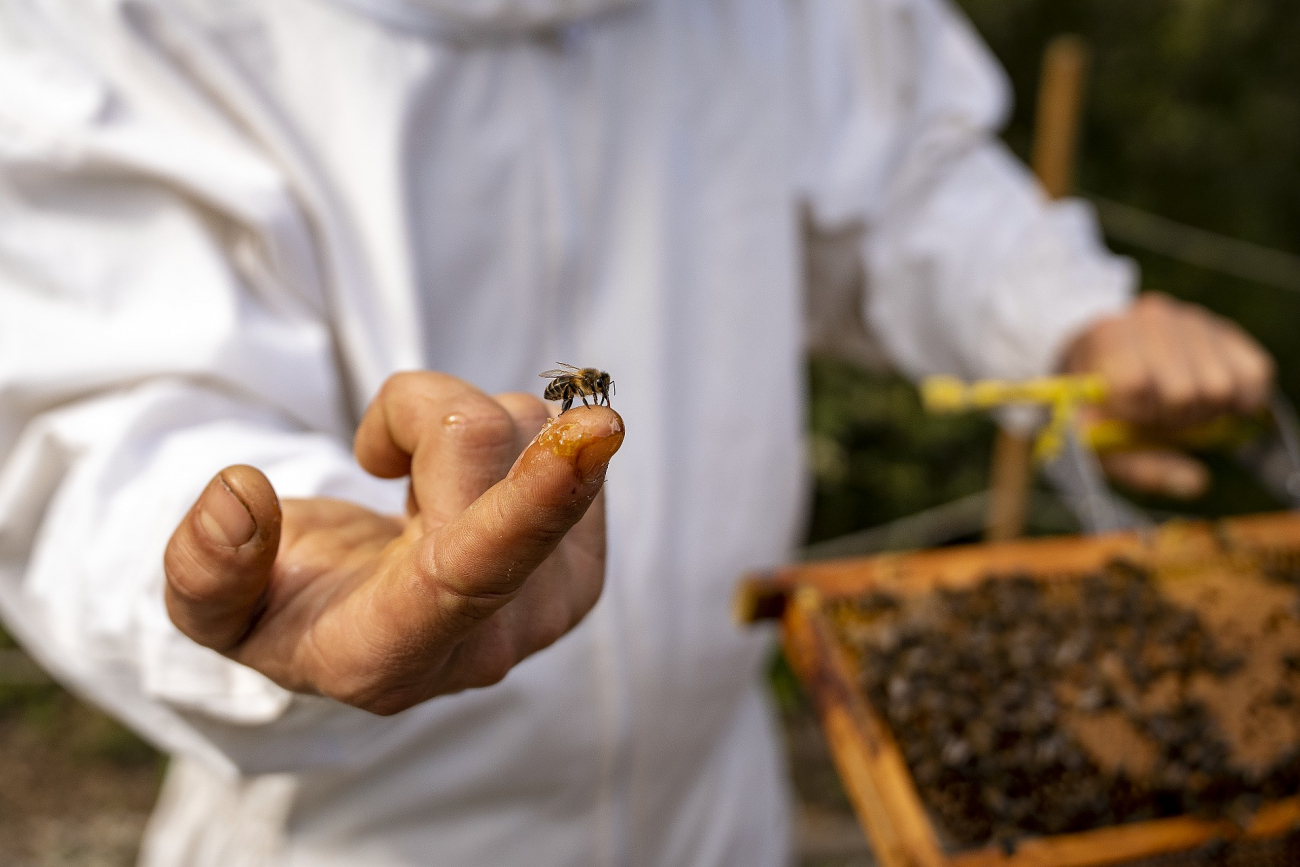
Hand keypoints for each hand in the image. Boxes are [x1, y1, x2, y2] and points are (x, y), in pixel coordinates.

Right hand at [163, 372, 623, 714]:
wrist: (362, 627)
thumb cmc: (287, 606)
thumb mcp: (214, 610)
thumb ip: (204, 568)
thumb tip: (242, 494)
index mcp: (393, 650)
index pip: (475, 571)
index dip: (533, 496)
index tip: (596, 429)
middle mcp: (494, 635)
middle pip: (492, 458)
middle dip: (426, 418)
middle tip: (381, 458)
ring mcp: (554, 599)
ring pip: (528, 427)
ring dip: (458, 427)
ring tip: (419, 489)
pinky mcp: (584, 556)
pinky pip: (554, 431)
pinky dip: (499, 438)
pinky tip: (464, 493)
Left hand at [1062, 292, 1273, 498]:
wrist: (1107, 360)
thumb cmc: (1099, 406)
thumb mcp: (1096, 439)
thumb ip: (1138, 466)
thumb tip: (1195, 483)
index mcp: (1107, 335)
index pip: (1136, 384)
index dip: (1139, 416)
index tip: (1132, 419)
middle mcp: (1152, 317)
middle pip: (1186, 393)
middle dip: (1175, 421)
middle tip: (1160, 419)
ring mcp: (1193, 320)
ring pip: (1223, 386)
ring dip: (1207, 412)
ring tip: (1182, 409)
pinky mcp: (1227, 332)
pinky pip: (1256, 373)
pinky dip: (1241, 399)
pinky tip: (1214, 401)